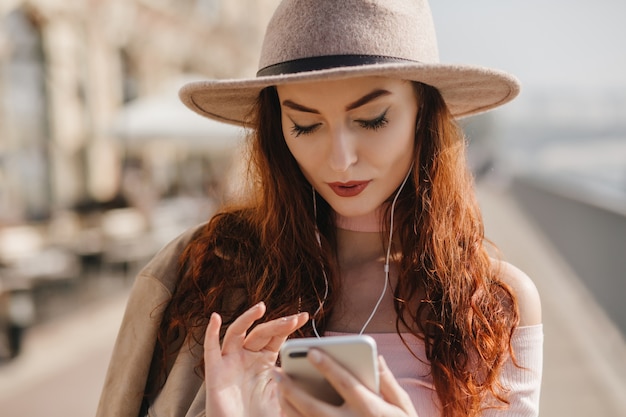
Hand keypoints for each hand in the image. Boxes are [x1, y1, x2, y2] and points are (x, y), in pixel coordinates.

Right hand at [204, 302, 308, 416]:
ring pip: (237, 333)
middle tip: (293, 319)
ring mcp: (230, 362)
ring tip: (261, 308)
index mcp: (264, 360)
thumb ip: (291, 378)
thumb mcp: (282, 395)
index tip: (304, 317)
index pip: (276, 337)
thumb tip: (305, 364)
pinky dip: (211, 333)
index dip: (288, 326)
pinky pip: (211, 349)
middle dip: (277, 324)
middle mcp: (246, 357)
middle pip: (260, 332)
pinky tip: (216, 318)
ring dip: (247, 319)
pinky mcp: (214, 372)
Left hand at [274, 349, 417, 416]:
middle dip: (293, 389)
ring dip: (287, 405)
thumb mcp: (404, 408)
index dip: (328, 366)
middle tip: (277, 372)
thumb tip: (376, 357)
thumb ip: (388, 382)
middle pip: (314, 407)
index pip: (345, 384)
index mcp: (370, 410)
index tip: (311, 351)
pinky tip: (285, 408)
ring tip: (277, 386)